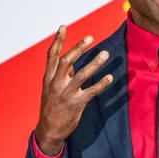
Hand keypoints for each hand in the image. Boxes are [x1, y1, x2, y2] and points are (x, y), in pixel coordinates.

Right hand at [34, 25, 113, 156]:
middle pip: (66, 61)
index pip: (51, 55)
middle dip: (78, 48)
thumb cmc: (52, 107)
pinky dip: (101, 84)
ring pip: (81, 75)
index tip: (63, 26)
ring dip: (94, 63)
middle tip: (90, 37)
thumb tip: (72, 61)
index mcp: (48, 78)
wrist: (49, 130)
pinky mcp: (76, 104)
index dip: (57, 40)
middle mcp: (55, 84)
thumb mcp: (51, 89)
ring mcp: (65, 94)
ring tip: (105, 54)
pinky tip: (110, 77)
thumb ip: (61, 75)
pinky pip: (91, 91)